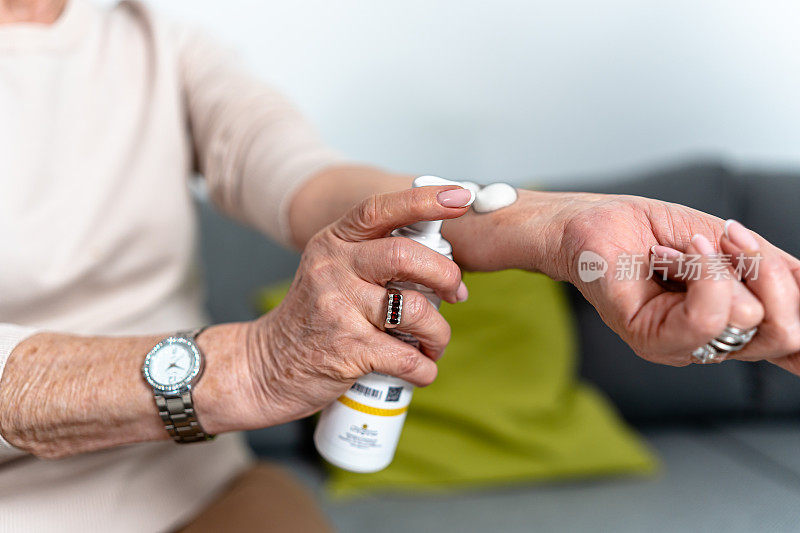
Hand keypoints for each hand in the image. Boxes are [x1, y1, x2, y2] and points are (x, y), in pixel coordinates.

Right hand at [242, 186, 471, 426]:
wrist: (265, 366)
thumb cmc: (314, 319)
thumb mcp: (331, 272)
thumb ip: (373, 257)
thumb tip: (441, 258)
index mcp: (334, 243)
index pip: (380, 209)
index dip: (424, 201)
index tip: (460, 198)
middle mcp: (333, 268)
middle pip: (405, 255)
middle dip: (446, 275)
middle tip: (456, 294)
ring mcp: (338, 308)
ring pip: (415, 310)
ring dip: (439, 332)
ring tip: (434, 343)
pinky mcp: (347, 350)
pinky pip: (408, 356)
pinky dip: (426, 368)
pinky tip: (422, 369)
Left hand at [538, 192, 799, 368]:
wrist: (594, 223)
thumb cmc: (652, 232)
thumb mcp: (731, 248)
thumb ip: (774, 273)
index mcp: (736, 326)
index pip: (794, 352)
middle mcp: (714, 346)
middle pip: (787, 331)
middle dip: (769, 271)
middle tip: (730, 238)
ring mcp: (682, 348)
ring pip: (748, 318)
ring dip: (722, 264)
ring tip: (685, 248)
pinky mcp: (652, 341)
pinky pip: (707, 317)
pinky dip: (700, 273)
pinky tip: (673, 256)